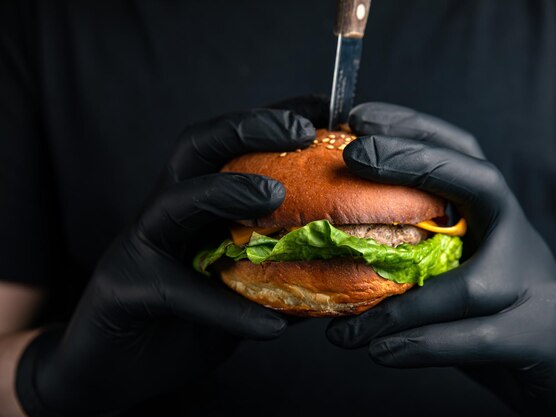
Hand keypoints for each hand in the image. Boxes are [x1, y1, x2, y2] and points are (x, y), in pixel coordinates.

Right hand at [16, 108, 315, 415]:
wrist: (115, 370)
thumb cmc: (183, 324)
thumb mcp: (240, 292)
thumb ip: (282, 275)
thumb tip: (341, 272)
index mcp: (196, 204)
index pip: (231, 146)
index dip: (274, 122)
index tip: (325, 109)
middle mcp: (166, 212)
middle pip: (198, 148)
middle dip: (249, 128)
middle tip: (303, 131)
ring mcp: (140, 246)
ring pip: (176, 200)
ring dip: (226, 190)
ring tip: (275, 195)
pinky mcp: (124, 288)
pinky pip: (178, 290)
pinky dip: (227, 308)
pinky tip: (270, 326)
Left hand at [326, 103, 555, 415]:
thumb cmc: (494, 312)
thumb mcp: (453, 271)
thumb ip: (409, 256)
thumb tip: (329, 251)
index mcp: (492, 213)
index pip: (459, 152)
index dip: (411, 128)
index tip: (358, 117)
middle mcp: (516, 234)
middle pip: (478, 180)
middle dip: (413, 160)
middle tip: (353, 154)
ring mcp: (533, 282)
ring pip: (467, 285)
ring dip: (396, 308)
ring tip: (343, 327)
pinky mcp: (538, 334)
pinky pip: (472, 339)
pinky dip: (421, 346)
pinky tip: (381, 351)